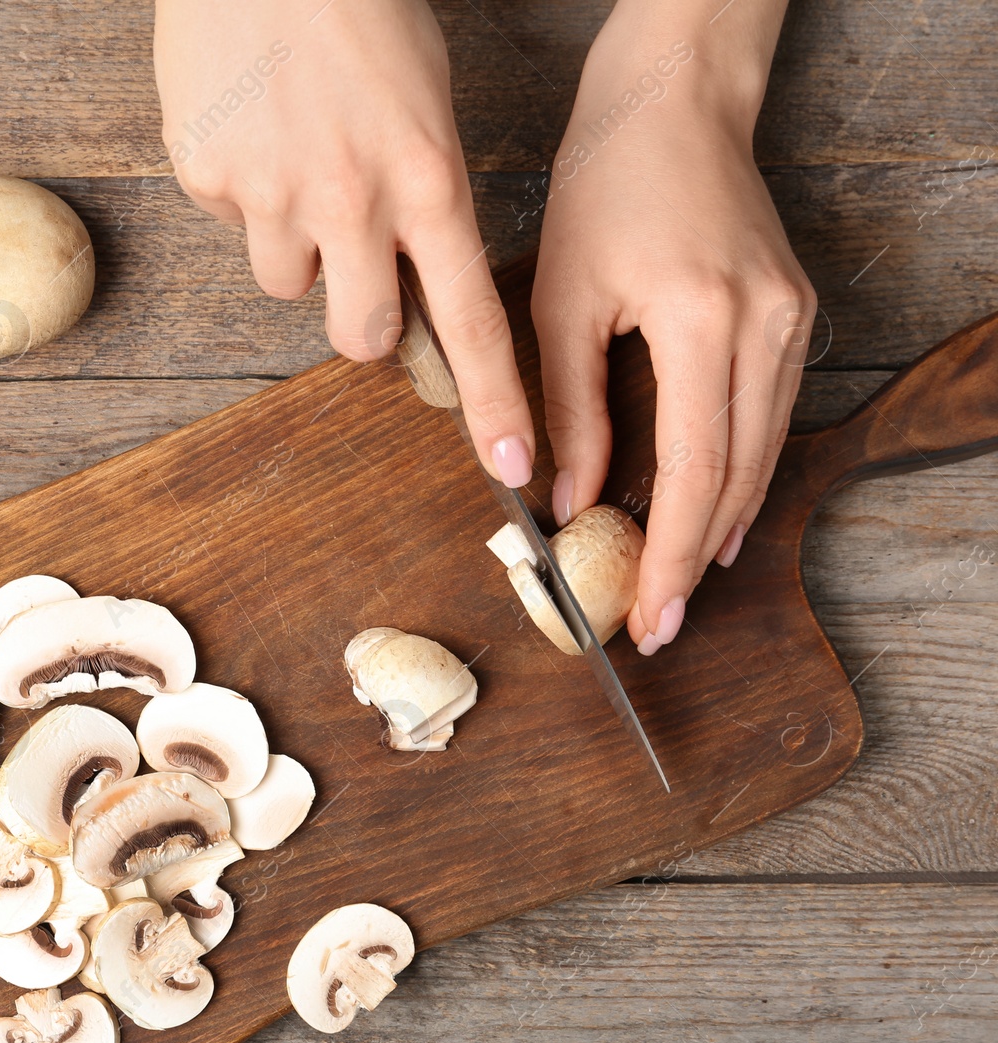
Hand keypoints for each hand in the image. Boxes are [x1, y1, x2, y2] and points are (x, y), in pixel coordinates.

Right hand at [154, 0, 535, 485]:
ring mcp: (272, 194)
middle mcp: (352, 201)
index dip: (494, 402)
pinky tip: (249, 125)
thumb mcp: (423, 98)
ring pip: (284, 279)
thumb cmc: (358, 6)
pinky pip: (228, 217)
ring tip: (294, 158)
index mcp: (427, 178)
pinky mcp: (207, 177)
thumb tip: (396, 267)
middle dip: (362, 324)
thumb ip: (420, 191)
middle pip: (360, 336)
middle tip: (357, 270)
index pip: (472, 317)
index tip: (510, 466)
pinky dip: (240, 187)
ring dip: (294, 242)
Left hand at [531, 0, 814, 653]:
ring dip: (724, 519)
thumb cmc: (603, 188)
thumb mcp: (560, 300)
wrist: (672, 108)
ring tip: (683, 578)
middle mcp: (766, 325)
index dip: (673, 552)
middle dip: (700, 556)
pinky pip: (771, 413)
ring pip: (764, 449)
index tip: (651, 614)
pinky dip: (740, 467)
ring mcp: (792, 318)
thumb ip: (568, 406)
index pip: (695, 468)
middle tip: (661, 620)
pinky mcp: (795, 312)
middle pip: (740, 473)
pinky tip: (716, 507)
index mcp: (701, 319)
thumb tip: (570, 498)